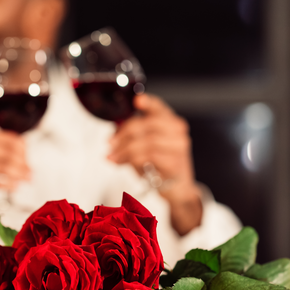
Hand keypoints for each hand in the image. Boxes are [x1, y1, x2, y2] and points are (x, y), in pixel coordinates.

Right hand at [0, 130, 30, 205]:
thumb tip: (24, 160)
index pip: (10, 139)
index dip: (24, 152)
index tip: (29, 163)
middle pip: (8, 152)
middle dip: (23, 164)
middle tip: (31, 174)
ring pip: (1, 166)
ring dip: (17, 175)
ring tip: (26, 181)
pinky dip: (5, 184)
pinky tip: (13, 188)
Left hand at [108, 94, 201, 234]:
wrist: (178, 189)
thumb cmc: (161, 166)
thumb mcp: (146, 147)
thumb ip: (133, 137)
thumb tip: (112, 137)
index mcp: (171, 122)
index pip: (159, 107)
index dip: (148, 103)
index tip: (137, 101)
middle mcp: (178, 131)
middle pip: (146, 124)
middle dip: (123, 134)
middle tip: (110, 144)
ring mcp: (179, 147)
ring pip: (145, 141)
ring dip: (124, 150)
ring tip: (113, 158)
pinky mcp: (175, 163)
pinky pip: (148, 156)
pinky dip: (131, 160)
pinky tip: (123, 163)